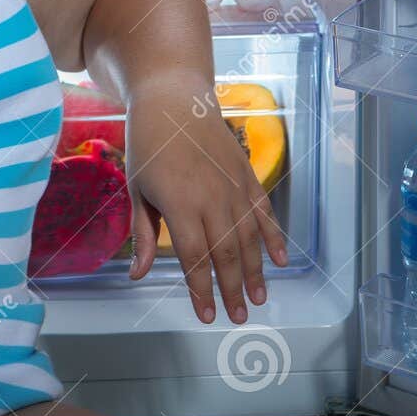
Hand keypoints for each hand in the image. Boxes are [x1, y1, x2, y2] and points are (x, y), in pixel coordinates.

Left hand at [122, 81, 288, 323]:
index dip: (202, 290)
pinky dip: (273, 237)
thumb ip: (142, 234)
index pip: (196, 258)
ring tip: (260, 298)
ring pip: (249, 238)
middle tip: (237, 317)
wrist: (174, 99)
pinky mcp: (246, 175)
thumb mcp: (137, 189)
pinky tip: (280, 260)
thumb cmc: (148, 144)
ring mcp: (233, 186)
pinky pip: (264, 212)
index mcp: (180, 204)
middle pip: (227, 254)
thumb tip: (136, 275)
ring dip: (256, 271)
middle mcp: (212, 198)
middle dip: (233, 289)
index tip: (207, 314)